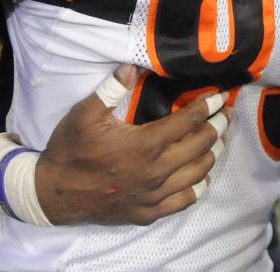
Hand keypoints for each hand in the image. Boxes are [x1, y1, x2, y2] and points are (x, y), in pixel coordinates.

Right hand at [35, 65, 229, 225]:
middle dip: (217, 126)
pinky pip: (184, 200)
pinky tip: (201, 177)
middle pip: (201, 146)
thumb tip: (131, 67)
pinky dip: (198, 187)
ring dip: (211, 154)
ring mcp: (154, 195)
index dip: (208, 106)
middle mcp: (156, 171)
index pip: (189, 121)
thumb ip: (111, 89)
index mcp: (145, 144)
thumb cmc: (70, 150)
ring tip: (218, 140)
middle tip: (226, 114)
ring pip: (198, 173)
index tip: (220, 96)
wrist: (54, 194)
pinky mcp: (148, 212)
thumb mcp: (84, 114)